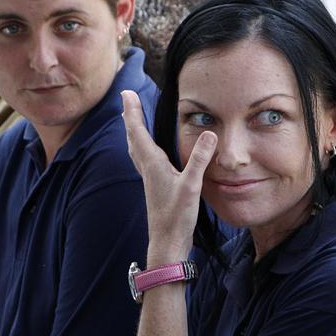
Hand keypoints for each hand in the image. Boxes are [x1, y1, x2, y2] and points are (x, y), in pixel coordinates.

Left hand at [121, 90, 216, 264]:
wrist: (167, 242)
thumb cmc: (176, 217)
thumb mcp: (191, 186)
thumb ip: (200, 159)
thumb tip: (209, 132)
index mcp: (153, 164)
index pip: (138, 131)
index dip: (132, 111)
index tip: (126, 92)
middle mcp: (147, 168)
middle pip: (133, 137)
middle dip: (130, 116)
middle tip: (126, 98)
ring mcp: (149, 177)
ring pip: (136, 148)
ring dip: (133, 130)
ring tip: (131, 119)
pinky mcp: (154, 185)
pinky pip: (143, 158)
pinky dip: (141, 145)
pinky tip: (148, 151)